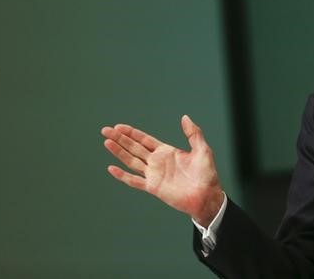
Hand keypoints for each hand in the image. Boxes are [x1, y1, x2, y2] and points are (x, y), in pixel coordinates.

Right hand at [101, 115, 223, 226]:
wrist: (207, 196)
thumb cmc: (206, 174)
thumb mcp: (202, 149)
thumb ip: (194, 133)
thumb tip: (185, 117)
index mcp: (166, 151)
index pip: (144, 140)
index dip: (131, 133)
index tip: (119, 126)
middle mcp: (157, 162)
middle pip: (134, 147)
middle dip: (120, 138)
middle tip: (106, 130)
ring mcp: (154, 174)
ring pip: (131, 161)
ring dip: (119, 152)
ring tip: (106, 142)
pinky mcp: (153, 187)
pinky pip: (134, 181)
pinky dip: (122, 176)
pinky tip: (111, 168)